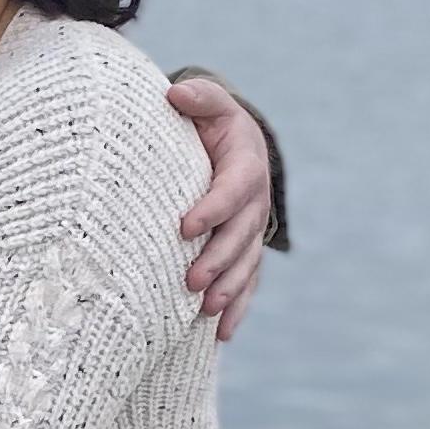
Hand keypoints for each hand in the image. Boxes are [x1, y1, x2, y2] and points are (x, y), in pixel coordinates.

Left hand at [166, 70, 275, 341]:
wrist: (236, 146)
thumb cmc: (213, 124)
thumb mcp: (209, 103)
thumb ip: (197, 97)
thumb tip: (174, 94)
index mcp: (245, 167)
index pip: (232, 190)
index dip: (212, 209)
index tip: (185, 227)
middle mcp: (255, 203)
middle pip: (241, 236)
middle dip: (219, 260)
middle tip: (192, 282)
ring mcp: (252, 231)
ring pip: (246, 265)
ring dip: (230, 291)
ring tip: (207, 313)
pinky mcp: (246, 252)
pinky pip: (247, 283)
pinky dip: (237, 309)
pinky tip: (221, 334)